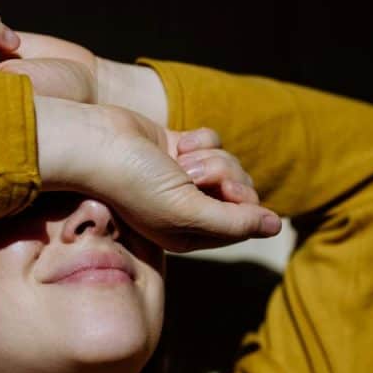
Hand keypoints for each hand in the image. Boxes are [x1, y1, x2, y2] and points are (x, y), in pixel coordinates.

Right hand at [35, 96, 279, 251]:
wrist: (95, 143)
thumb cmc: (134, 184)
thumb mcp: (188, 213)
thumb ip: (235, 223)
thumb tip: (276, 226)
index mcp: (190, 234)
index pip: (245, 222)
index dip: (243, 205)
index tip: (226, 194)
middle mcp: (189, 209)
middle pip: (242, 191)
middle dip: (225, 176)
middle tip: (195, 175)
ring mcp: (185, 178)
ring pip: (229, 163)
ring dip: (209, 157)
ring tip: (180, 160)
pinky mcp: (179, 149)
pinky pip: (213, 141)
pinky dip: (199, 139)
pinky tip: (175, 143)